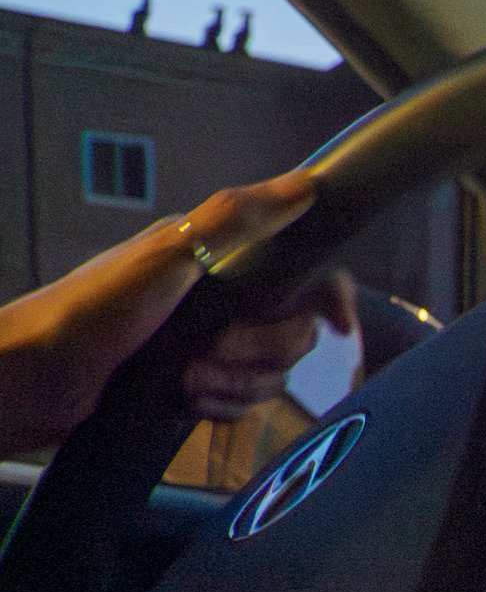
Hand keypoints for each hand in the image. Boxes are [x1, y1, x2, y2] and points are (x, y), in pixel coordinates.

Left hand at [0, 171, 357, 456]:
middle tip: (218, 346)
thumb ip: (239, 217)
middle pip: (293, 332)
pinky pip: (242, 404)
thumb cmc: (91, 309)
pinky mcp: (196, 384)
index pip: (302, 270)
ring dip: (237, 382)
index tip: (338, 323)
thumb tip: (302, 186)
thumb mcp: (172, 250)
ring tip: (192, 376)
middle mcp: (218, 300)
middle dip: (263, 350)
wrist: (39, 376)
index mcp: (218, 258)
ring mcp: (207, 345)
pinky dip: (222, 405)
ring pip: (270, 374)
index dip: (329, 296)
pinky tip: (189, 398)